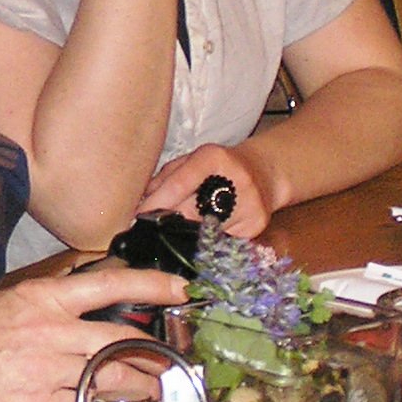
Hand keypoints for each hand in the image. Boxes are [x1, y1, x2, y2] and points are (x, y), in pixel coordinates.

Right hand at [0, 266, 186, 401]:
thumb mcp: (11, 303)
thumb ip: (52, 308)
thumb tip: (86, 314)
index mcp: (44, 298)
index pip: (110, 283)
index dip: (152, 285)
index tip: (181, 289)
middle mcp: (52, 329)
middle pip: (123, 339)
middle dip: (156, 354)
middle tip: (175, 361)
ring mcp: (48, 368)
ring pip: (113, 377)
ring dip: (141, 387)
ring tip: (155, 392)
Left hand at [140, 142, 284, 237]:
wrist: (264, 173)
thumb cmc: (219, 166)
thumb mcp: (192, 160)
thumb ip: (167, 177)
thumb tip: (141, 201)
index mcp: (214, 158)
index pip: (179, 184)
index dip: (156, 202)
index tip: (138, 216)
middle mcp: (236, 180)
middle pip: (191, 212)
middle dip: (166, 223)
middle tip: (146, 232)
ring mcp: (249, 204)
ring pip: (205, 231)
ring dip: (184, 238)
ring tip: (169, 239)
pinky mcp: (256, 226)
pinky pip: (221, 241)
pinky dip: (205, 244)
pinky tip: (195, 244)